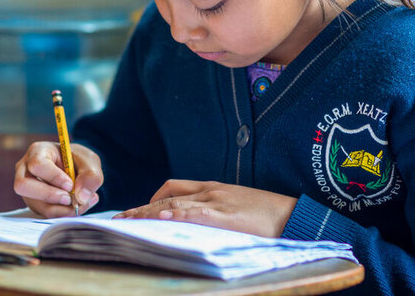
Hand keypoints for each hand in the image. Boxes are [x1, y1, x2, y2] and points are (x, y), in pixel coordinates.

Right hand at [13, 141, 102, 217]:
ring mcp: (27, 188)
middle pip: (23, 185)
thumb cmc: (78, 160)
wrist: (76, 170)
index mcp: (38, 151)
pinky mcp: (33, 203)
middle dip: (49, 195)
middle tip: (69, 199)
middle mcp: (26, 169)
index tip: (70, 184)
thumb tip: (81, 197)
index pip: (37, 164)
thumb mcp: (89, 161)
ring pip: (34, 203)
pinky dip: (61, 214)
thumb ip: (90, 175)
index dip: (53, 177)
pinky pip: (43, 213)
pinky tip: (76, 207)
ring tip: (79, 204)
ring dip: (59, 209)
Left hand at [113, 180, 297, 237]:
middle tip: (120, 219)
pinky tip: (161, 219)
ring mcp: (217, 202)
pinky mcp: (226, 215)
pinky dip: (176, 214)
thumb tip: (189, 226)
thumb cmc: (268, 215)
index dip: (151, 199)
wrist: (294, 215)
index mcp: (212, 189)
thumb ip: (214, 213)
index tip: (135, 211)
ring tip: (128, 221)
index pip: (173, 188)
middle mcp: (210, 192)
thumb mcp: (236, 209)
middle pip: (167, 195)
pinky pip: (195, 213)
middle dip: (141, 208)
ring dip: (148, 213)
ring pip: (174, 203)